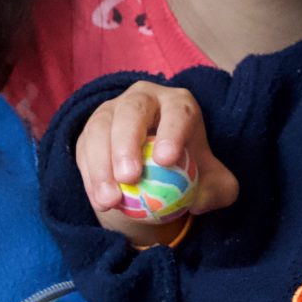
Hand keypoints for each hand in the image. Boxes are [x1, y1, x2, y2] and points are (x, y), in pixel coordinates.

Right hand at [74, 82, 236, 244]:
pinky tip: (100, 202)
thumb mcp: (215, 185)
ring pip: (101, 128)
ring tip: (110, 200)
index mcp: (178, 104)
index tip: (166, 160)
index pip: (177, 111)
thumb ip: (216, 192)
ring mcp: (113, 112)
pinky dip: (90, 177)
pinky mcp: (90, 132)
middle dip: (127, 141)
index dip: (172, 131)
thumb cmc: (190, 173)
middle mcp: (144, 99)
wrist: (156, 178)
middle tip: (129, 177)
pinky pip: (85, 149)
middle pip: (132, 110)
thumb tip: (198, 200)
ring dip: (102, 164)